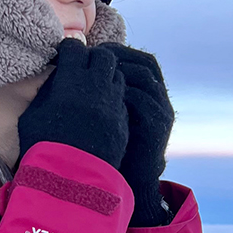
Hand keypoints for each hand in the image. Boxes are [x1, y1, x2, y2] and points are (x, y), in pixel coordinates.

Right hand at [17, 39, 127, 169]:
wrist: (69, 180)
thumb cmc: (42, 147)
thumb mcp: (32, 116)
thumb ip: (45, 91)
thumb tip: (55, 77)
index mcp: (71, 82)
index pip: (75, 48)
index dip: (68, 50)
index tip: (63, 56)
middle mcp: (96, 88)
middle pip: (103, 56)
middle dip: (92, 59)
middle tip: (82, 68)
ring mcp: (113, 105)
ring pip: (117, 76)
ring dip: (105, 78)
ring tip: (93, 89)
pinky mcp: (123, 122)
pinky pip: (122, 100)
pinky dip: (113, 99)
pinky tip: (101, 110)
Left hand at [99, 44, 173, 225]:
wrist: (131, 182)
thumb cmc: (111, 147)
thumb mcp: (109, 116)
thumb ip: (102, 95)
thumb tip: (71, 73)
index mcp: (149, 92)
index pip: (137, 58)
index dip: (115, 51)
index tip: (89, 51)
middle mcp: (159, 98)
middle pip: (144, 62)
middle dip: (116, 56)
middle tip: (89, 58)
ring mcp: (161, 111)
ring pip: (144, 76)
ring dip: (117, 71)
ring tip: (92, 74)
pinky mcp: (158, 126)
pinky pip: (142, 100)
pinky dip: (120, 93)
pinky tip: (99, 96)